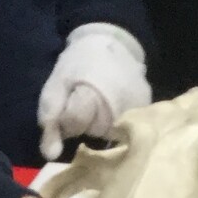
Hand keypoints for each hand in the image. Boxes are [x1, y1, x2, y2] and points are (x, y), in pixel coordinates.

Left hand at [38, 24, 150, 162]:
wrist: (112, 41)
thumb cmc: (78, 64)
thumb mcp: (55, 88)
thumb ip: (50, 121)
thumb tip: (51, 156)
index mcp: (92, 95)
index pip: (75, 123)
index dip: (67, 117)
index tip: (69, 103)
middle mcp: (117, 105)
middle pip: (94, 131)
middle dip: (85, 121)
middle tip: (85, 99)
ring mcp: (135, 107)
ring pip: (111, 132)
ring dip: (102, 122)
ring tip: (101, 100)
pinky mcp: (146, 107)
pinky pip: (127, 127)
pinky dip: (118, 120)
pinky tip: (114, 104)